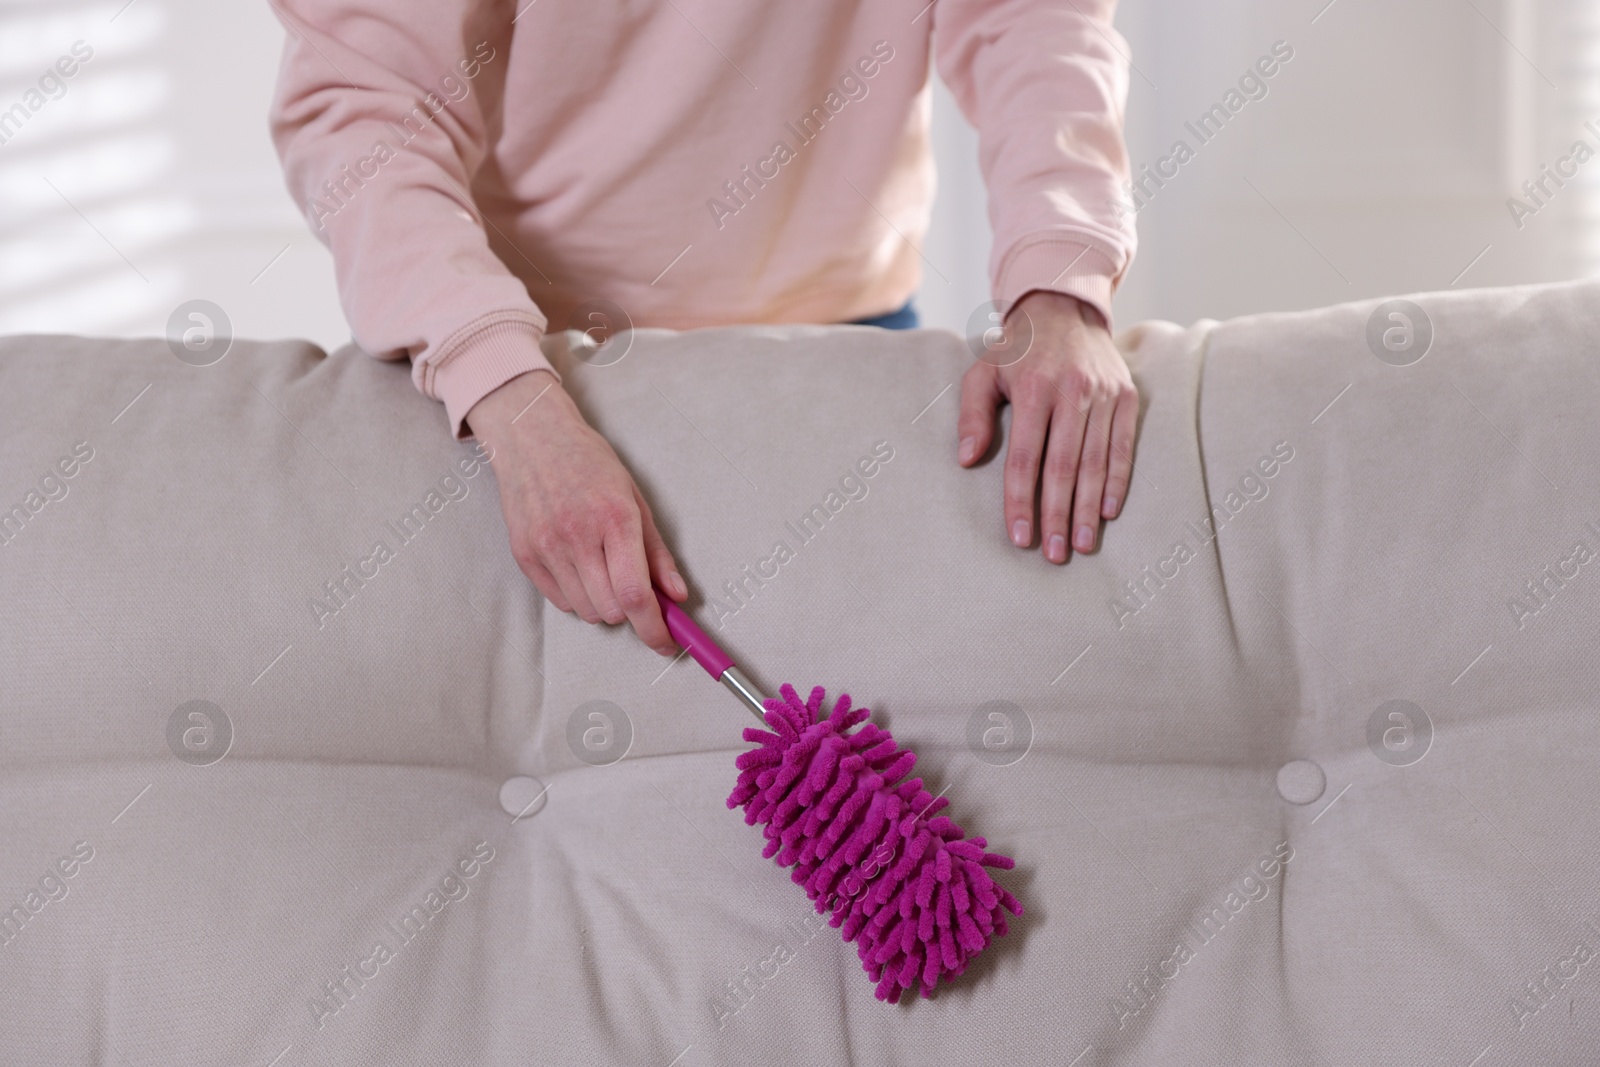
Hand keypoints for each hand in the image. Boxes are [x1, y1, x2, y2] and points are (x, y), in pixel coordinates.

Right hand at [467, 369, 687, 653]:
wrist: (532, 438)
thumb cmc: (590, 464)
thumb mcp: (636, 499)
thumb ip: (657, 553)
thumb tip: (677, 595)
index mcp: (615, 519)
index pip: (636, 593)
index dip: (655, 628)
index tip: (666, 642)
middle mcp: (578, 536)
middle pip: (612, 610)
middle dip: (630, 609)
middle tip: (631, 584)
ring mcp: (547, 546)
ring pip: (587, 611)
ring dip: (603, 603)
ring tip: (601, 567)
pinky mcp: (525, 554)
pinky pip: (560, 602)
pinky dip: (577, 595)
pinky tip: (577, 564)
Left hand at [957, 290, 1137, 562]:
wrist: (1064, 311)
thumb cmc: (1016, 352)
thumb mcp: (982, 374)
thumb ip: (972, 415)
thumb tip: (967, 461)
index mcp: (1033, 389)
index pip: (1025, 459)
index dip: (1021, 501)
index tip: (1020, 538)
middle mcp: (1072, 392)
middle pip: (1063, 468)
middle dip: (1057, 516)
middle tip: (1053, 555)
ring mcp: (1103, 394)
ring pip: (1096, 463)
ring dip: (1088, 509)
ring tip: (1081, 544)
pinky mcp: (1126, 397)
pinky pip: (1123, 447)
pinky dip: (1117, 482)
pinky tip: (1108, 512)